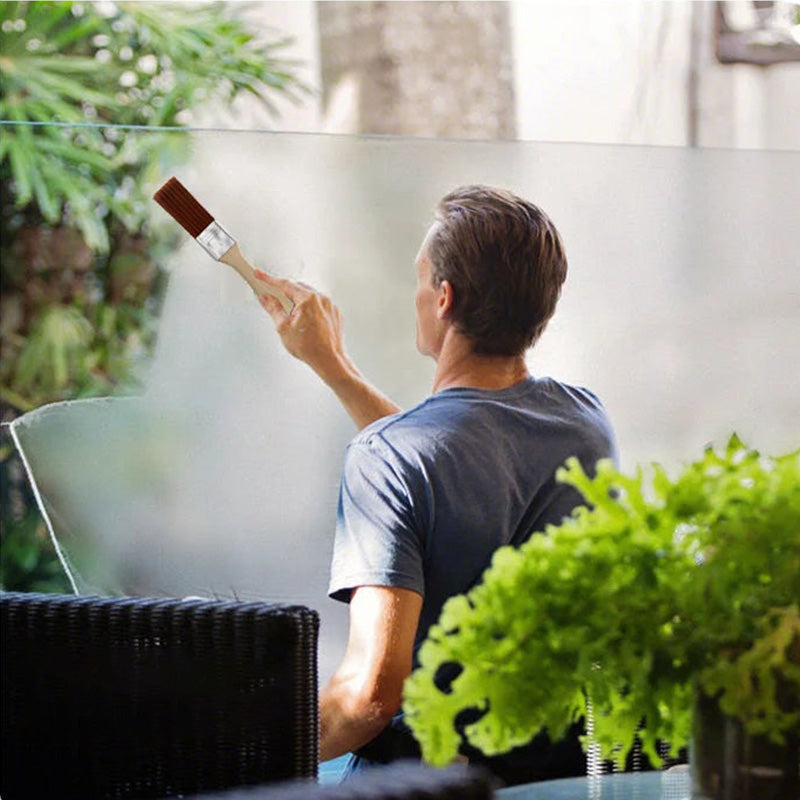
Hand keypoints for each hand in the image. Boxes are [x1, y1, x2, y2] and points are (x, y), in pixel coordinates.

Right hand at [254, 269, 346, 384]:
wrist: (329, 360)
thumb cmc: (310, 347)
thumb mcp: (284, 328)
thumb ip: (273, 309)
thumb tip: (266, 299)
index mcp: (308, 299)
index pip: (284, 284)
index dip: (269, 279)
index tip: (260, 275)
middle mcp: (321, 299)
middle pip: (297, 288)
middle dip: (284, 292)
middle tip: (273, 298)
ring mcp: (330, 305)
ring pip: (309, 295)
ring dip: (298, 300)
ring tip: (292, 318)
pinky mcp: (334, 313)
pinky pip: (319, 304)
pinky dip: (309, 308)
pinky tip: (305, 322)